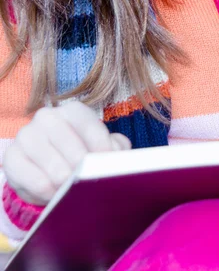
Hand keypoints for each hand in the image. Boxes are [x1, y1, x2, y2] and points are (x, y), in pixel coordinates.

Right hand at [3, 101, 130, 205]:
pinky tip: (56, 196)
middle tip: (90, 185)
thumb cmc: (80, 153)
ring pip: (54, 166)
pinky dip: (49, 193)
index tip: (108, 167)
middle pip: (72, 147)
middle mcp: (48, 117)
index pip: (91, 127)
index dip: (102, 150)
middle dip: (84, 170)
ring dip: (67, 185)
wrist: (45, 168)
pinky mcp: (12, 157)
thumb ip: (115, 147)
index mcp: (73, 111)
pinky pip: (34, 181)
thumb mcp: (100, 147)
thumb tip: (118, 156)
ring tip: (75, 193)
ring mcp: (27, 135)